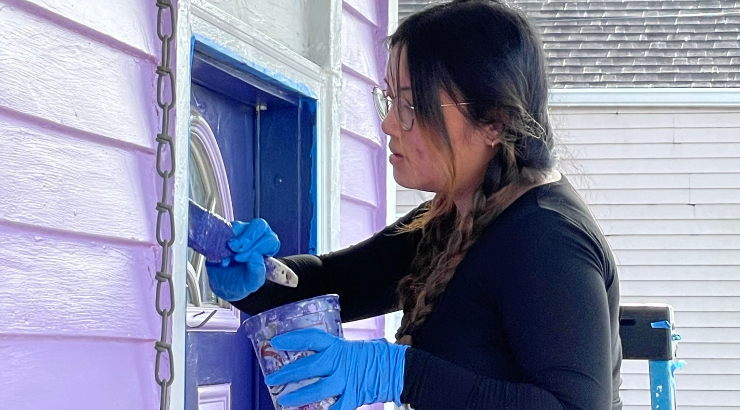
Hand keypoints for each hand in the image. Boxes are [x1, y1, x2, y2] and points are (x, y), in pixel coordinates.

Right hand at [206, 219, 279, 300]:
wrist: (217, 284)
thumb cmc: (237, 282)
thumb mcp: (250, 284)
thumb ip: (257, 273)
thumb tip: (256, 256)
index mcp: (267, 249)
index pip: (271, 240)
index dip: (258, 247)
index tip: (243, 259)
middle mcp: (256, 237)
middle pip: (260, 226)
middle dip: (248, 240)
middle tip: (236, 253)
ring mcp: (241, 232)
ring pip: (242, 225)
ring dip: (235, 239)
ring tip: (229, 252)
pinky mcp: (225, 231)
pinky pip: (225, 228)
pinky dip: (223, 238)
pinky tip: (220, 250)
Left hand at [264, 328, 407, 409]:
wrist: (397, 369)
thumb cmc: (375, 356)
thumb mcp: (353, 347)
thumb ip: (334, 352)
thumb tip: (314, 354)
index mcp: (338, 346)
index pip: (311, 339)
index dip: (293, 339)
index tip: (276, 342)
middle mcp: (339, 362)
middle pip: (308, 367)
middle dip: (287, 374)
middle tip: (271, 379)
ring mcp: (346, 380)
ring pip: (316, 390)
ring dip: (298, 396)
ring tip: (284, 400)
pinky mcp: (353, 396)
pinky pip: (335, 407)